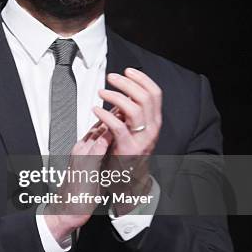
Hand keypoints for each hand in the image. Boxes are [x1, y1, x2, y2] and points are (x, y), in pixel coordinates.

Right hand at [44, 122, 111, 242]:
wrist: (65, 209)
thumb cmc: (78, 193)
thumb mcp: (90, 170)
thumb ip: (97, 157)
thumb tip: (109, 152)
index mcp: (81, 149)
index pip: (97, 128)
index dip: (109, 118)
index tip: (121, 110)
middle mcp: (80, 149)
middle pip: (97, 126)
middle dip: (111, 116)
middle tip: (125, 106)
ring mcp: (82, 156)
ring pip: (97, 134)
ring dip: (110, 123)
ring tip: (123, 114)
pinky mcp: (85, 166)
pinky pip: (97, 149)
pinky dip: (106, 139)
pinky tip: (115, 134)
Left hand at [93, 68, 161, 214]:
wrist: (127, 180)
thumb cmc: (127, 152)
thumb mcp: (135, 129)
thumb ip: (132, 112)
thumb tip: (125, 92)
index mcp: (154, 121)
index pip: (155, 93)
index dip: (142, 79)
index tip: (128, 70)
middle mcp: (152, 128)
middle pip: (145, 97)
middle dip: (127, 83)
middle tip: (112, 77)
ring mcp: (142, 139)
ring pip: (134, 109)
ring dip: (116, 96)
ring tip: (102, 92)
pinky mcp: (128, 149)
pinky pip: (118, 127)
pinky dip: (105, 115)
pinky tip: (96, 109)